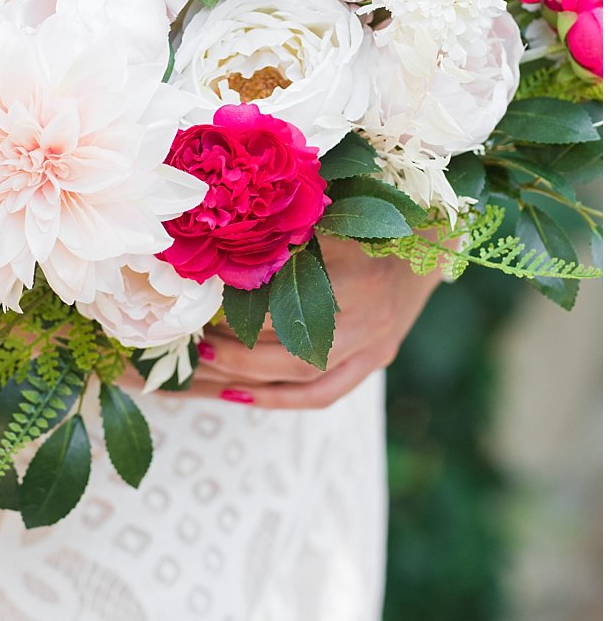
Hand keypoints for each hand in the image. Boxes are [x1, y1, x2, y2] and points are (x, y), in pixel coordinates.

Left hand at [178, 237, 443, 409]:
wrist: (427, 242)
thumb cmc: (364, 223)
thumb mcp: (328, 221)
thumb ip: (285, 238)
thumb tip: (219, 254)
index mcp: (358, 277)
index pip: (290, 306)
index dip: (242, 314)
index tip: (199, 310)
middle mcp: (371, 319)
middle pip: (297, 353)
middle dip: (238, 356)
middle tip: (193, 347)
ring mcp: (376, 346)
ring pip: (306, 380)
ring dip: (249, 380)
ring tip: (200, 371)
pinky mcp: (376, 361)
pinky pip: (325, 394)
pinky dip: (278, 398)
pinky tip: (235, 394)